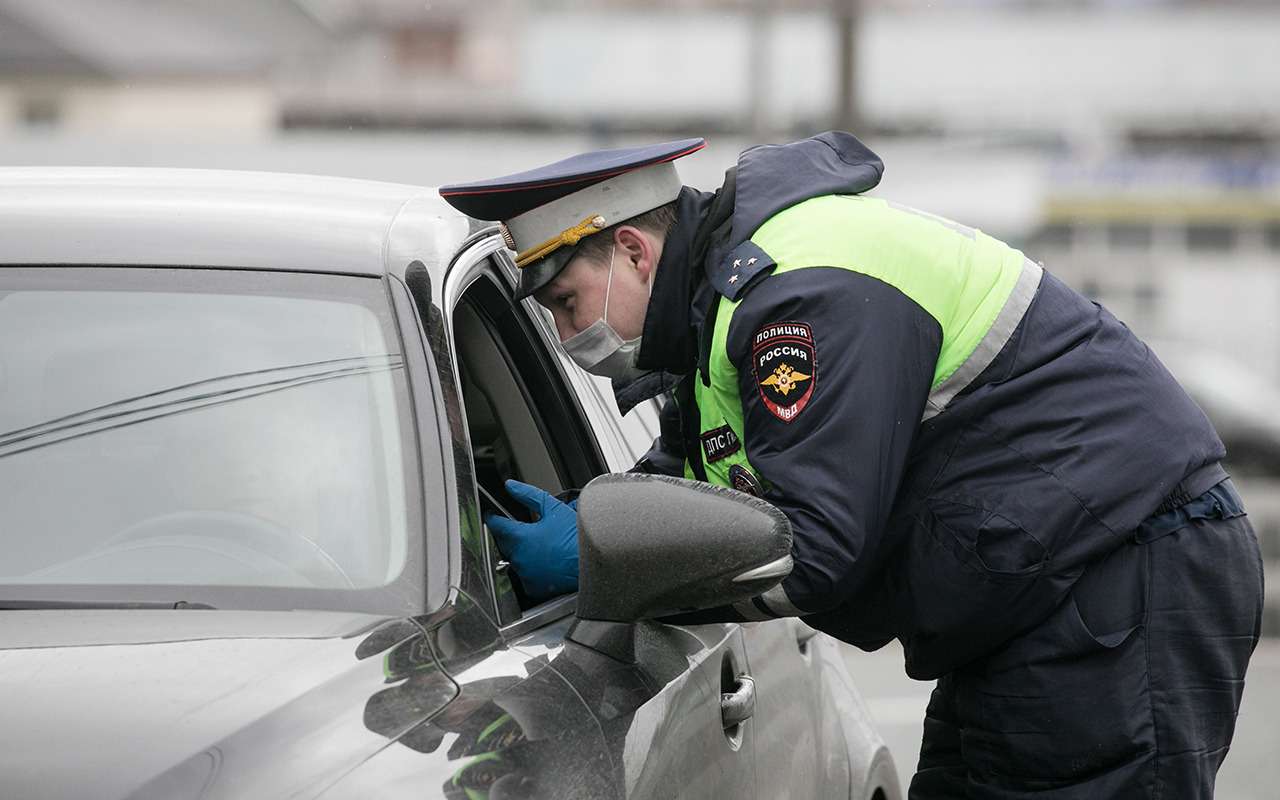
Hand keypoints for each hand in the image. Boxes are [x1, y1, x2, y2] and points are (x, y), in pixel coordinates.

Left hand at [484, 479, 578, 601]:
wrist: (592, 563)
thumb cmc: (575, 539)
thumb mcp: (553, 509)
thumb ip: (529, 495)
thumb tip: (511, 486)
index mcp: (520, 537)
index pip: (497, 525)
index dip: (493, 518)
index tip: (492, 515)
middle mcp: (519, 557)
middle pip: (504, 543)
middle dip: (509, 535)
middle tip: (524, 529)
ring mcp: (525, 574)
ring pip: (514, 559)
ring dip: (521, 552)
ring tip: (539, 546)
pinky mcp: (533, 588)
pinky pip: (525, 576)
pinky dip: (530, 569)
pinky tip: (544, 562)